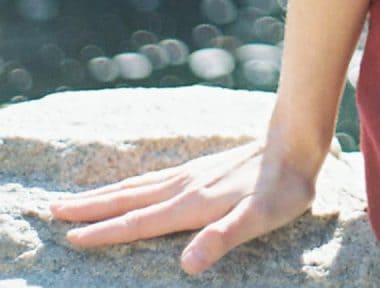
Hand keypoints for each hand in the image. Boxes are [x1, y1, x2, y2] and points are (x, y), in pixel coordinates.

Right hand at [46, 136, 322, 275]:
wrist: (299, 141)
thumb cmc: (283, 188)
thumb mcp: (261, 219)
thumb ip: (223, 239)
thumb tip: (187, 265)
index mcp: (192, 205)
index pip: (139, 222)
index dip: (106, 232)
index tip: (71, 236)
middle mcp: (186, 187)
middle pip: (129, 199)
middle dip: (91, 207)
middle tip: (53, 209)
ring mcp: (193, 175)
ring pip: (139, 186)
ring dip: (107, 194)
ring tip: (78, 198)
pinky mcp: (203, 169)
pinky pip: (156, 179)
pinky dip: (132, 185)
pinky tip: (132, 187)